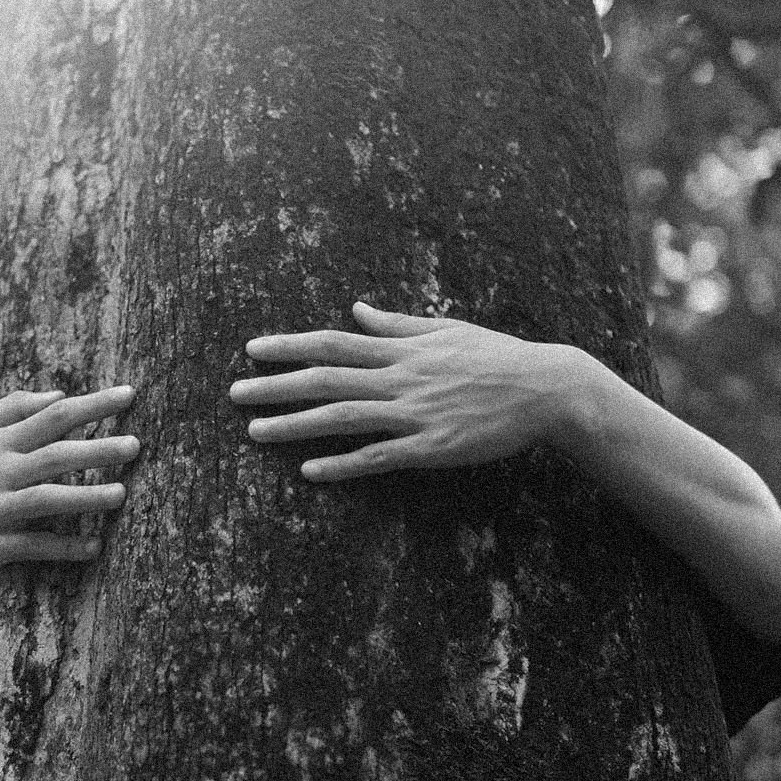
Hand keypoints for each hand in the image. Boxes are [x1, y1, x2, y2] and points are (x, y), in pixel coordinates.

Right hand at [0, 385, 139, 573]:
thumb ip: (14, 408)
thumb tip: (61, 394)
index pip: (53, 415)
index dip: (92, 405)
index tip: (129, 396)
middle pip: (54, 455)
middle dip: (97, 449)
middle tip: (136, 445)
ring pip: (45, 500)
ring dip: (85, 498)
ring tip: (122, 495)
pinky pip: (32, 546)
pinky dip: (63, 547)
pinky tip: (95, 546)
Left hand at [229, 302, 582, 481]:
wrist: (546, 391)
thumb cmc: (496, 357)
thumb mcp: (445, 330)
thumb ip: (395, 324)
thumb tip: (356, 309)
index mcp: (401, 349)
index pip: (333, 343)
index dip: (289, 346)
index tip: (252, 350)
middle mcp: (401, 379)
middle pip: (326, 379)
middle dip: (275, 387)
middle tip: (234, 395)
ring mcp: (415, 414)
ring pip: (343, 417)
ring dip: (295, 424)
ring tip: (255, 432)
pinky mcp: (431, 448)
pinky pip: (379, 456)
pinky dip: (343, 463)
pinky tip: (310, 471)